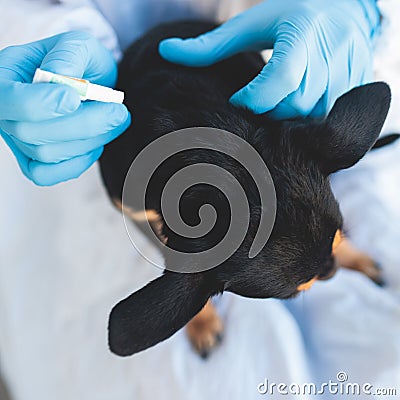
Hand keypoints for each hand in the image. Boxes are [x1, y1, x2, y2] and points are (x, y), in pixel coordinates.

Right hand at [0, 31, 130, 185]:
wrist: (92, 83)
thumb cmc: (82, 62)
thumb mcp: (79, 45)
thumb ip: (69, 56)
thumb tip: (60, 80)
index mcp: (6, 75)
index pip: (8, 98)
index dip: (41, 104)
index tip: (76, 98)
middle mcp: (6, 110)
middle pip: (30, 132)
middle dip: (83, 124)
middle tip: (119, 112)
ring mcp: (17, 139)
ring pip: (46, 153)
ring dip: (90, 139)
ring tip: (115, 121)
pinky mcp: (33, 161)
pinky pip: (47, 174)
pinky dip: (78, 161)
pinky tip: (96, 143)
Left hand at [159, 0, 379, 118]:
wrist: (342, 11)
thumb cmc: (288, 17)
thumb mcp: (249, 26)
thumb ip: (209, 46)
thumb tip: (165, 51)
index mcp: (302, 33)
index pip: (280, 80)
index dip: (253, 99)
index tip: (238, 100)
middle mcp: (332, 53)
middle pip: (293, 106)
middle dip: (267, 113)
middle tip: (254, 106)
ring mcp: (351, 72)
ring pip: (312, 119)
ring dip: (287, 121)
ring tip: (274, 109)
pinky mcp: (360, 87)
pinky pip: (331, 121)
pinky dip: (308, 123)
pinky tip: (295, 114)